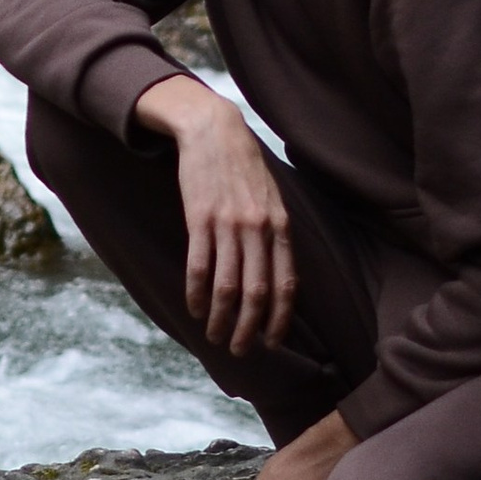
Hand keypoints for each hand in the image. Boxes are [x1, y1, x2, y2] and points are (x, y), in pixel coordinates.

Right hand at [134, 76, 294, 354]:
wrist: (213, 129)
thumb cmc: (244, 167)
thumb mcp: (272, 197)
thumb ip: (276, 235)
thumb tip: (280, 277)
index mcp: (280, 226)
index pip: (286, 284)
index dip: (280, 319)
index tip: (272, 343)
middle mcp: (258, 229)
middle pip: (257, 293)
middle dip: (249, 329)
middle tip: (240, 350)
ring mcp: (228, 224)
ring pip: (227, 286)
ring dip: (221, 318)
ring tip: (215, 336)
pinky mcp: (199, 218)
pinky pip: (199, 266)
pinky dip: (196, 294)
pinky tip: (194, 308)